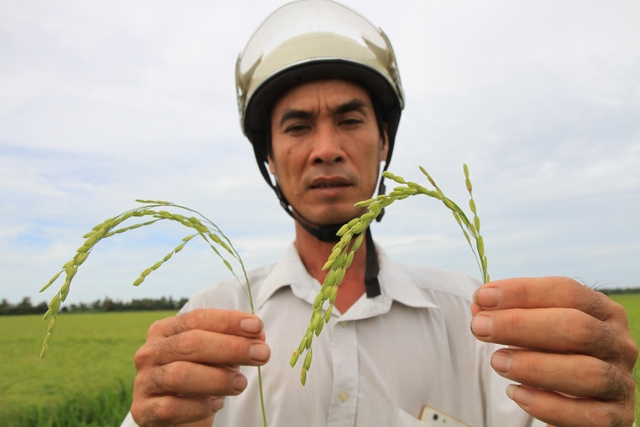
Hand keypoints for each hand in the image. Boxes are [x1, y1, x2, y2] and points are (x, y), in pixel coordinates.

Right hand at [130, 308, 270, 426]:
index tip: (258, 326)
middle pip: (190, 343)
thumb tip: (258, 335)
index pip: (196, 318)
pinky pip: (171, 407)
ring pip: (180, 375)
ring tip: (241, 384)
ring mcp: (143, 381)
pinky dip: (198, 407)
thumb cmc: (199, 377)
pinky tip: (215, 405)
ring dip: (217, 379)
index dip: (228, 321)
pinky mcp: (143, 411)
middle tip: (262, 354)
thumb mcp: (217, 356)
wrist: (175, 415)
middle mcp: (149, 352)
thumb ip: (234, 343)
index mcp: (165, 330)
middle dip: (231, 348)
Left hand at [470, 277, 636, 426]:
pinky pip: (587, 415)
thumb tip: (479, 305)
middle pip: (576, 327)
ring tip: (496, 362)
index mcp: (602, 311)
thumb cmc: (552, 355)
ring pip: (586, 372)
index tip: (482, 296)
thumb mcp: (534, 329)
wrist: (577, 402)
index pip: (566, 292)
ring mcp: (621, 381)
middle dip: (521, 325)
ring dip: (534, 366)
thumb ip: (509, 314)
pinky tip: (516, 393)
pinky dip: (548, 405)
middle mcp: (618, 343)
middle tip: (479, 328)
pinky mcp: (616, 417)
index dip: (522, 292)